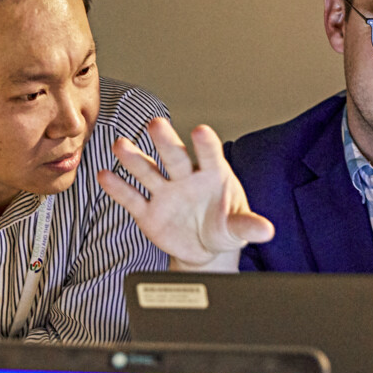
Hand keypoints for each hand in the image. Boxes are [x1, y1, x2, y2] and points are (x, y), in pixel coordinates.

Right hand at [96, 117, 274, 270]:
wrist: (204, 248)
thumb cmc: (224, 226)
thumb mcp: (238, 227)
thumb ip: (248, 226)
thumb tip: (267, 230)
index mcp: (212, 175)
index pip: (210, 155)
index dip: (205, 145)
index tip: (201, 131)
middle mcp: (186, 177)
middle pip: (174, 156)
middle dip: (166, 141)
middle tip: (156, 124)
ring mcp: (165, 192)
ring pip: (148, 171)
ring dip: (134, 159)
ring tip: (121, 145)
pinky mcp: (148, 211)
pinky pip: (132, 197)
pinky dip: (118, 188)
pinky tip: (105, 175)